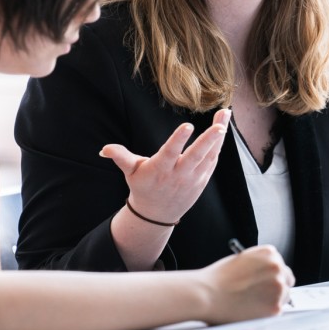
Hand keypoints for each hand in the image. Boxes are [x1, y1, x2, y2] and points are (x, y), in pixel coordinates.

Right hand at [102, 109, 230, 225]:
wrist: (157, 214)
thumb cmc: (143, 187)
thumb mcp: (130, 172)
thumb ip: (120, 157)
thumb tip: (104, 149)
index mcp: (160, 169)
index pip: (170, 153)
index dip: (178, 140)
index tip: (187, 126)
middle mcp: (179, 174)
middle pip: (196, 155)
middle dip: (208, 140)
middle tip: (220, 126)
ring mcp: (193, 178)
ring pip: (209, 155)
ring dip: (218, 136)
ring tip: (224, 114)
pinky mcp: (202, 180)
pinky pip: (212, 160)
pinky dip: (218, 145)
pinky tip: (222, 129)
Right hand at [197, 244, 293, 324]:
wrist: (206, 294)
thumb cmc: (218, 278)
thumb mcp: (241, 260)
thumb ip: (259, 265)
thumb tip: (267, 276)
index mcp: (269, 254)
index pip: (280, 265)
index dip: (272, 275)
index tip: (266, 281)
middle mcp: (278, 268)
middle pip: (287, 280)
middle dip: (276, 287)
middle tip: (262, 294)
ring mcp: (278, 288)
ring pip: (284, 296)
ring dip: (272, 299)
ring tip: (251, 302)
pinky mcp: (275, 308)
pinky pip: (277, 310)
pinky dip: (267, 312)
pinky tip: (251, 309)